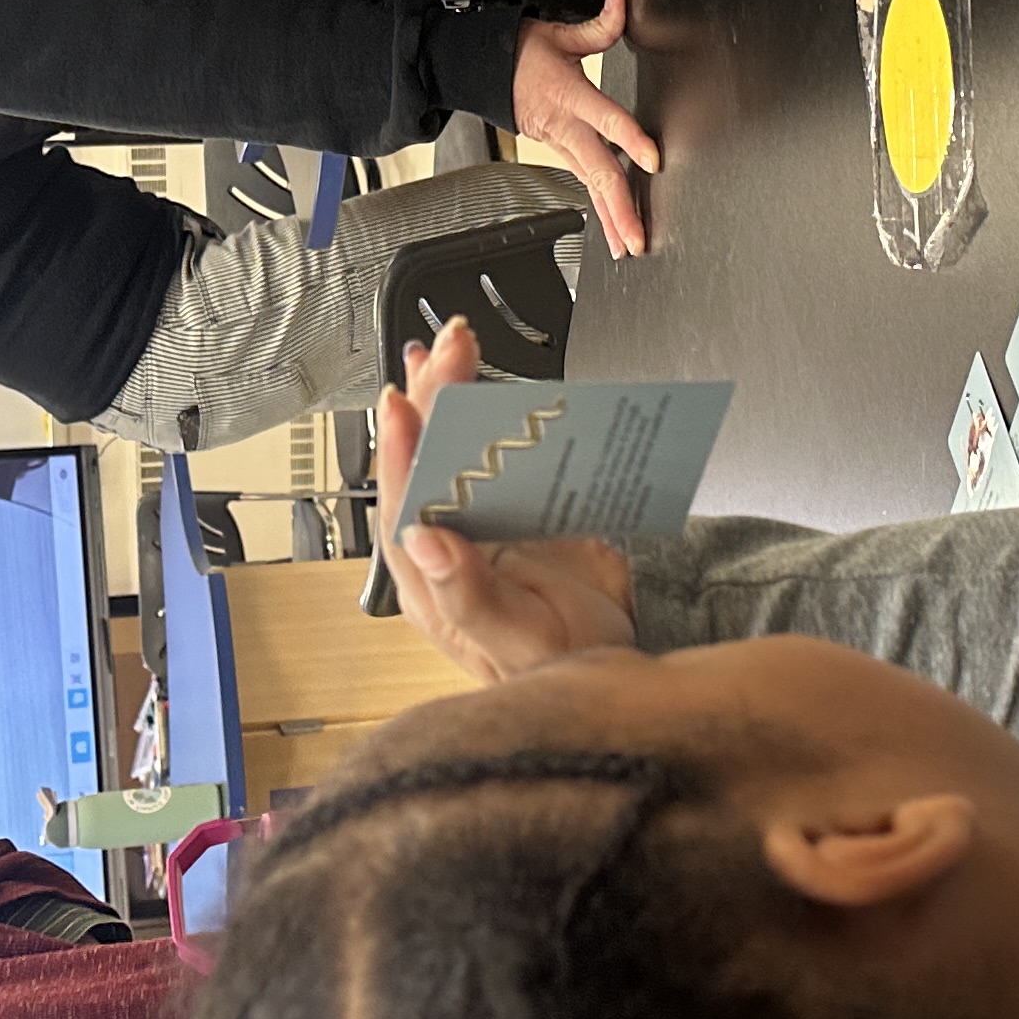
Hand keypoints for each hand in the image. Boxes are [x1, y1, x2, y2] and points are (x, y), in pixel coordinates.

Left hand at [373, 314, 636, 682]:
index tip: (407, 400)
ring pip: (452, 449)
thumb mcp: (522, 642)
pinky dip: (489, 412)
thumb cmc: (561, 668)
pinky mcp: (517, 509)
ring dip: (448, 396)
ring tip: (452, 345)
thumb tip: (425, 541)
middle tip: (451, 346)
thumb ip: (470, 598)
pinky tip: (484, 379)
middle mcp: (448, 548)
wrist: (617, 674)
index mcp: (434, 584)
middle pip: (424, 462)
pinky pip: (497, 452)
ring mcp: (481, 524)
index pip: (405, 505)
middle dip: (430, 399)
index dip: (402, 451)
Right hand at [510, 0, 659, 255]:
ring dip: (610, 217)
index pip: (605, 118)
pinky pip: (583, 183)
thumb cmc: (518, 53)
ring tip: (629, 244)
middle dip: (619, 207)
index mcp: (568, 95)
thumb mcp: (558, 33)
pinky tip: (613, 230)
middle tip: (637, 236)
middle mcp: (565, 127)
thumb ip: (598, 25)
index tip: (652, 159)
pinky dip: (599, 209)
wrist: (481, 71)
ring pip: (591, 185)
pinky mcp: (557, 151)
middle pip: (598, 171)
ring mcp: (559, 144)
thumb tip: (619, 2)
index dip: (629, 139)